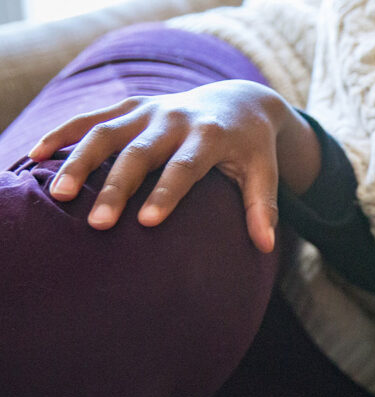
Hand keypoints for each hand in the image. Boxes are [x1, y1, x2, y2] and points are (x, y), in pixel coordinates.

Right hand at [28, 79, 320, 252]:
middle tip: (97, 223)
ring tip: (59, 195)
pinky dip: (64, 134)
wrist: (240, 101)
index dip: (166, 193)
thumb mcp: (264, 172)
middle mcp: (175, 119)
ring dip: (80, 161)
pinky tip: (37, 156)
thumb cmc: (252, 148)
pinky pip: (90, 117)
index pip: (185, 167)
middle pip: (140, 154)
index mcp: (210, 136)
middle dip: (117, 187)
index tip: (146, 222)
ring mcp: (148, 109)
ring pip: (107, 133)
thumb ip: (263, 207)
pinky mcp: (129, 106)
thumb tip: (267, 247)